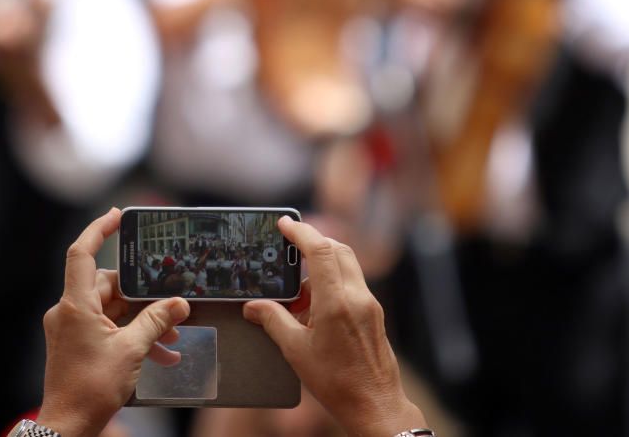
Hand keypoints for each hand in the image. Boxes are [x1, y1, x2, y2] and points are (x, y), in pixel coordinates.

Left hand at [39, 208, 190, 436]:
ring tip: (172, 336)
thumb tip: (178, 303)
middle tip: (170, 304)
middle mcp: (70, 311)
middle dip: (142, 296)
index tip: (117, 215)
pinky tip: (161, 354)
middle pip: (109, 285)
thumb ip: (156, 321)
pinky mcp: (78, 343)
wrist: (68, 425)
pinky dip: (132, 336)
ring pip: (113, 309)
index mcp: (75, 305)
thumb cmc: (90, 389)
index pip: (82, 253)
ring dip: (142, 321)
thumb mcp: (132, 351)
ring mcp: (73, 328)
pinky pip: (109, 328)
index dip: (99, 229)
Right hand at [243, 217, 426, 436]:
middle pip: (338, 249)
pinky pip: (351, 284)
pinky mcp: (373, 314)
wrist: (374, 405)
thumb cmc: (337, 383)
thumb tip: (254, 306)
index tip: (285, 223)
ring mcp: (369, 304)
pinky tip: (313, 309)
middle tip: (290, 245)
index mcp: (337, 303)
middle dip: (313, 242)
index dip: (302, 232)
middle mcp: (357, 297)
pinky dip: (331, 284)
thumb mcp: (296, 351)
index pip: (321, 250)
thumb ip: (274, 320)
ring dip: (321, 267)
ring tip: (297, 295)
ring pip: (346, 266)